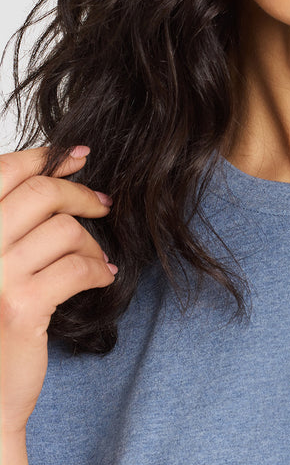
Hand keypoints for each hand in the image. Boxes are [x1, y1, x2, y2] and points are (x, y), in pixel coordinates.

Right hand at [0, 144, 115, 436]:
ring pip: (64, 231)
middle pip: (39, 194)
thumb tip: (50, 180)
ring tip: (98, 259)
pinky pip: (77, 269)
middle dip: (80, 195)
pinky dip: (98, 270)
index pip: (1, 173)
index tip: (76, 156)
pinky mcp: (22, 308)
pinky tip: (104, 278)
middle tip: (103, 205)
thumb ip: (6, 229)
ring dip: (91, 242)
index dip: (43, 158)